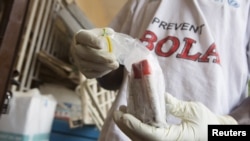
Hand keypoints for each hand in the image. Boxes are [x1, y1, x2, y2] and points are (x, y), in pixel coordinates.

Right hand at [70, 28, 118, 78]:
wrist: (90, 50)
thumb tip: (111, 33)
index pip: (83, 37)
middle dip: (100, 57)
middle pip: (84, 54)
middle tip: (113, 58)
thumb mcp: (100, 33)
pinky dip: (101, 72)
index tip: (102, 45)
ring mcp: (77, 61)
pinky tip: (109, 69)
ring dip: (103, 66)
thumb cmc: (97, 39)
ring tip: (115, 65)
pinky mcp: (82, 71)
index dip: (92, 41)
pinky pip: (90, 74)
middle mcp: (75, 48)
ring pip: (88, 65)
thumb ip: (106, 32)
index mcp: (80, 36)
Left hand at [113, 93, 236, 140]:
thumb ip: (174, 105)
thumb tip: (159, 96)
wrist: (215, 134)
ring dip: (130, 128)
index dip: (134, 126)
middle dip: (127, 126)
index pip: (149, 135)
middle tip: (118, 112)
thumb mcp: (193, 111)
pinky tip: (135, 119)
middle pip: (141, 139)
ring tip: (123, 114)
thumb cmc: (209, 124)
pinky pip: (147, 139)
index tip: (122, 116)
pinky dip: (138, 130)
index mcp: (174, 140)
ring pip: (142, 140)